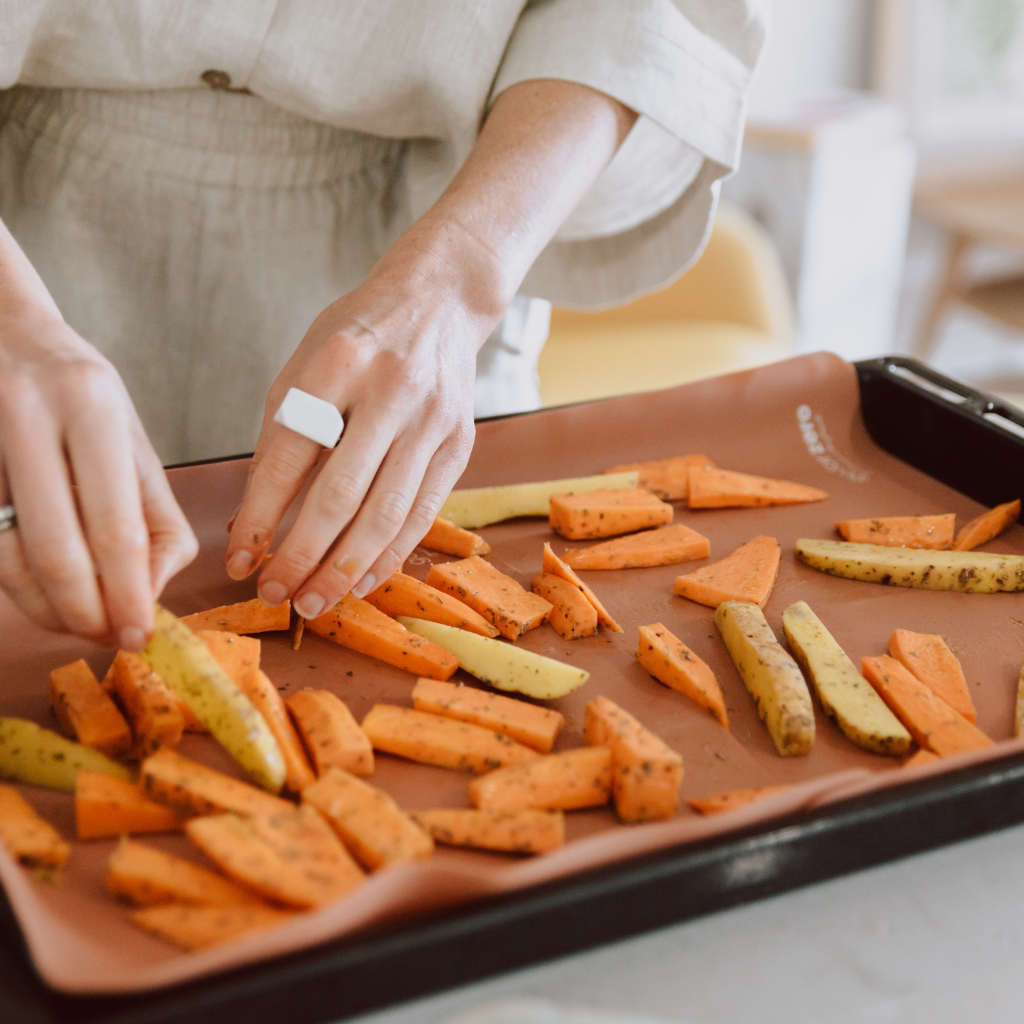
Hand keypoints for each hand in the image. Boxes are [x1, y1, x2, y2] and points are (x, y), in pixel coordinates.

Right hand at [0, 302, 197, 646]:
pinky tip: (41, 591)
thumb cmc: (76, 393)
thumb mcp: (129, 437)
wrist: (0, 329)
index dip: (129, 594)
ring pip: (8, 556)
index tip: (141, 634)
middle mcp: (28, 414)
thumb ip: (153, 512)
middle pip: (58, 550)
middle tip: (110, 637)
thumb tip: (150, 590)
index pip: (117, 525)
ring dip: (46, 609)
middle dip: (87, 612)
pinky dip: (16, 583)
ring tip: (77, 621)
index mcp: (91, 406)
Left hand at [225, 79, 637, 614]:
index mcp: (336, 362)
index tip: (239, 561)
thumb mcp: (306, 363)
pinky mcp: (459, 442)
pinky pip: (422, 512)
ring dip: (345, 568)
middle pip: (339, 494)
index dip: (260, 516)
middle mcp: (390, 390)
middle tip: (276, 596)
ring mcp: (432, 418)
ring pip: (386, 513)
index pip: (288, 455)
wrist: (439, 301)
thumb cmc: (358, 336)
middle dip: (302, 555)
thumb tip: (256, 521)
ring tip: (315, 602)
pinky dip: (390, 554)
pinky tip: (362, 581)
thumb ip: (281, 435)